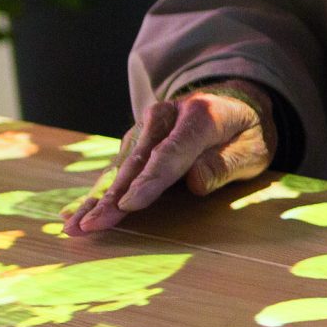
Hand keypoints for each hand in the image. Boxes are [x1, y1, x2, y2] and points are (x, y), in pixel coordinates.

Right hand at [63, 83, 271, 236]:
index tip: (128, 206)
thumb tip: (195, 181)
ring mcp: (145, 127)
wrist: (232, 100)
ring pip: (118, 167)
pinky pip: (114, 170)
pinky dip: (96, 192)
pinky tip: (73, 213)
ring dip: (95, 198)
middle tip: (90, 225)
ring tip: (73, 226)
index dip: (148, 181)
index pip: (171, 153)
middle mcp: (165, 116)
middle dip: (111, 197)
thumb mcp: (253, 149)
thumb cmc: (245, 133)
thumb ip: (227, 164)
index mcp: (200, 114)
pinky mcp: (134, 141)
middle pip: (136, 162)